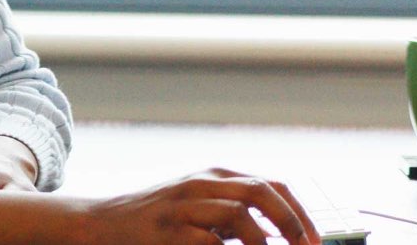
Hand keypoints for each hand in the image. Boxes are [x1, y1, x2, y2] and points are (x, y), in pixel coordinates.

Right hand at [79, 167, 320, 244]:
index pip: (272, 186)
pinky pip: (207, 241)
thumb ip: (234, 214)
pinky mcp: (167, 231)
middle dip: (292, 223)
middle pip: (261, 192)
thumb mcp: (198, 207)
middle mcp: (202, 185)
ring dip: (263, 242)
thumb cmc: (156, 220)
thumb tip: (281, 231)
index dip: (300, 213)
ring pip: (238, 213)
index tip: (316, 241)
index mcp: (216, 178)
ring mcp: (183, 206)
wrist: (100, 224)